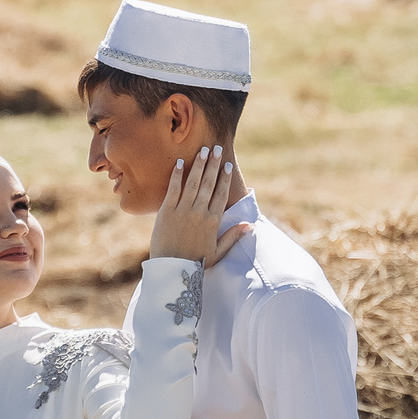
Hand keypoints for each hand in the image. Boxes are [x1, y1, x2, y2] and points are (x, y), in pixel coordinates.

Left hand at [149, 146, 252, 269]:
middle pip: (209, 183)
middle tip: (217, 149)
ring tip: (203, 150)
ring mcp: (183, 210)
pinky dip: (177, 175)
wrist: (171, 269)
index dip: (225, 178)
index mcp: (213, 221)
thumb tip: (251, 225)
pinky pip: (173, 189)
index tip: (228, 165)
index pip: (221, 194)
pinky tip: (180, 162)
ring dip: (199, 165)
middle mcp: (199, 212)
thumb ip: (233, 236)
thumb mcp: (218, 251)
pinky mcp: (166, 211)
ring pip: (193, 182)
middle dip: (214, 165)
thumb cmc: (195, 262)